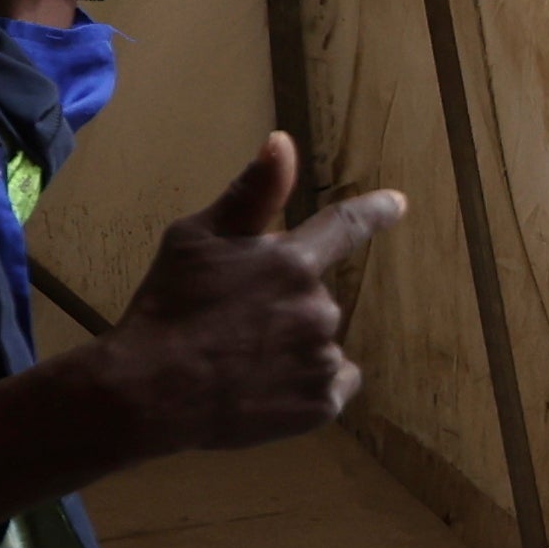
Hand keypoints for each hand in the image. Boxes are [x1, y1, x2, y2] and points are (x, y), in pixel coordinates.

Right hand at [0, 133, 405, 518]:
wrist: (150, 391)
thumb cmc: (167, 307)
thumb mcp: (196, 238)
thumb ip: (251, 193)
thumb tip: (283, 142)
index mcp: (292, 262)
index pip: (344, 226)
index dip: (373, 212)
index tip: (398, 204)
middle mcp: (318, 307)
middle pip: (314, 297)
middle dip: (284, 305)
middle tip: (233, 324)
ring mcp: (322, 358)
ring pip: (319, 343)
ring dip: (292, 347)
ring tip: (238, 362)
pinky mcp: (320, 405)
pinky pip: (330, 386)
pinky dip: (305, 387)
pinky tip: (264, 390)